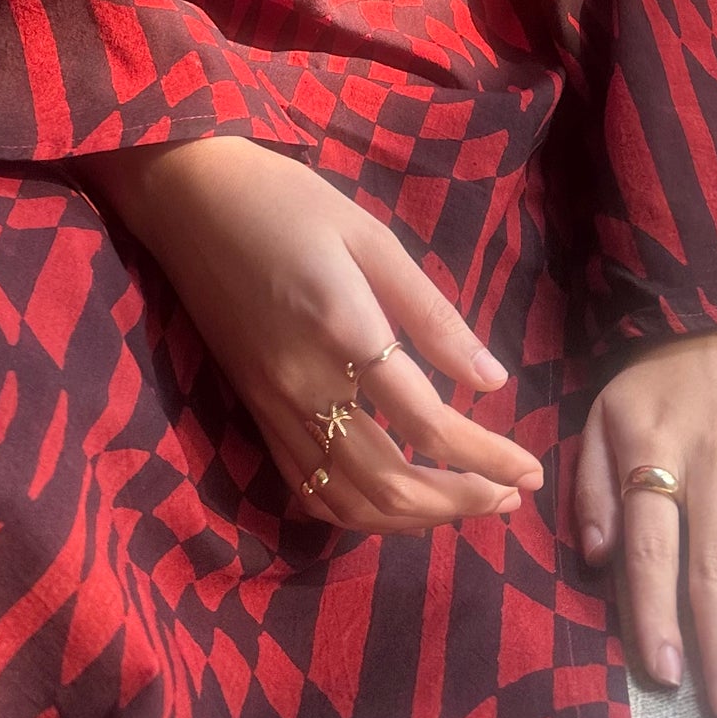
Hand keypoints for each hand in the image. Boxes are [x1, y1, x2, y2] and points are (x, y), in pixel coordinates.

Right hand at [79, 135, 543, 531]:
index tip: (529, 468)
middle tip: (513, 497)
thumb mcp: (371, 236)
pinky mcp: (254, 412)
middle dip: (461, 501)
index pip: (428, 424)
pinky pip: (308, 488)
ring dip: (416, 520)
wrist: (187, 197)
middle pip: (391, 481)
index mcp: (344, 331)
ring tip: (468, 507)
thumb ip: (431, 314)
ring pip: (350, 500)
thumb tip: (492, 380)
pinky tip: (395, 503)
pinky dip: (358, 512)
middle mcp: (305, 385)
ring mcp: (273, 407)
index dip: (486, 457)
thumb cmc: (287, 201)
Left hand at [574, 329, 716, 717]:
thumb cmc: (649, 386)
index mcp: (650, 453)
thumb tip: (598, 559)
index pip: (651, 545)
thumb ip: (594, 487)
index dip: (656, 609)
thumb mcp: (599, 417)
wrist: (713, 315)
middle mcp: (707, 463)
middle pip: (714, 562)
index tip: (665, 674)